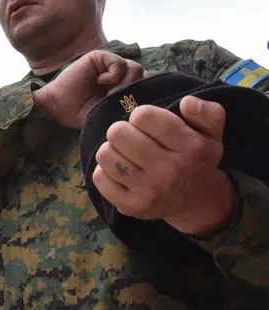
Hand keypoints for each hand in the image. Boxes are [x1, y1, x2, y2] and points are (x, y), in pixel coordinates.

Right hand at [33, 50, 143, 128]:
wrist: (59, 108)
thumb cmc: (84, 114)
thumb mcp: (114, 113)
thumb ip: (133, 104)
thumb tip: (155, 102)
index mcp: (126, 88)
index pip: (150, 86)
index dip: (149, 95)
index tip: (135, 109)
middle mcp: (121, 75)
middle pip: (147, 77)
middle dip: (138, 91)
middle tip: (123, 102)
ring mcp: (110, 65)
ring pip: (136, 69)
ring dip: (125, 83)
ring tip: (110, 94)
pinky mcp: (100, 57)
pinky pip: (119, 62)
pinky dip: (113, 74)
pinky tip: (100, 81)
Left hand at [93, 95, 234, 234]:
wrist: (195, 200)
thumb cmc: (196, 157)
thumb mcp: (211, 133)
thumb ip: (206, 112)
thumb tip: (188, 102)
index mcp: (191, 149)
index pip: (143, 116)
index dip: (141, 115)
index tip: (147, 123)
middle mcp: (170, 171)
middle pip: (117, 133)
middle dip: (123, 131)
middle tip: (133, 138)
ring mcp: (149, 191)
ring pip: (105, 154)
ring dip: (112, 150)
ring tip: (126, 154)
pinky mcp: (131, 206)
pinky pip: (99, 177)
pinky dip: (105, 171)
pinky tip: (121, 171)